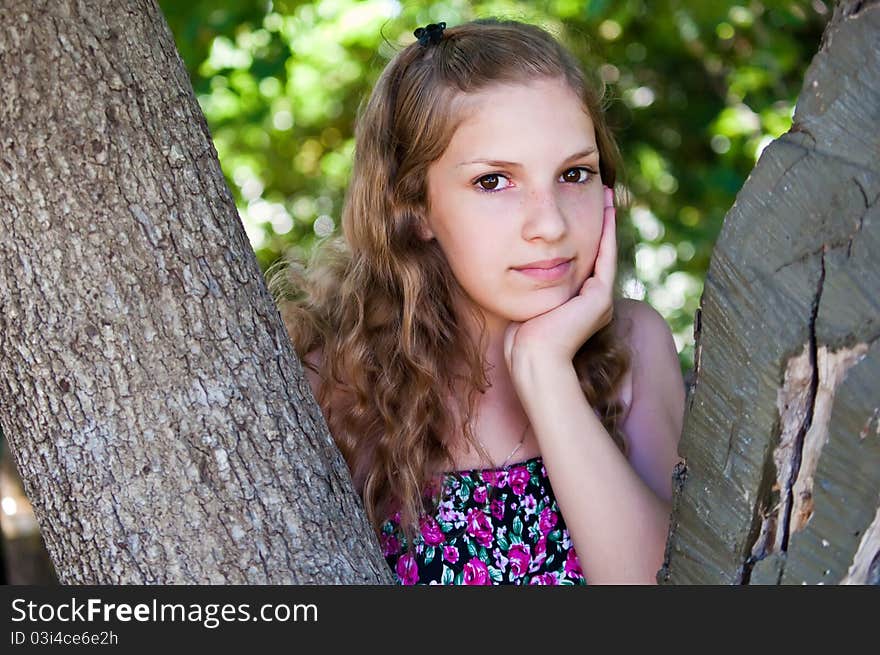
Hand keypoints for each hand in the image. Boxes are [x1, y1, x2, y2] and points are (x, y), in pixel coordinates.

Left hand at [503, 186, 616, 379]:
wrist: (532, 359)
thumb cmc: (520, 339)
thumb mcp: (525, 305)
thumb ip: (528, 288)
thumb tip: (513, 269)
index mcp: (578, 305)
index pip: (584, 262)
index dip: (583, 234)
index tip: (579, 208)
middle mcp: (593, 301)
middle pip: (597, 253)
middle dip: (599, 223)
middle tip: (601, 193)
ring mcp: (600, 300)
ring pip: (605, 252)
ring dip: (606, 222)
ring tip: (606, 194)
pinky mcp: (600, 298)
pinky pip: (606, 257)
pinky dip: (607, 233)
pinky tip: (605, 210)